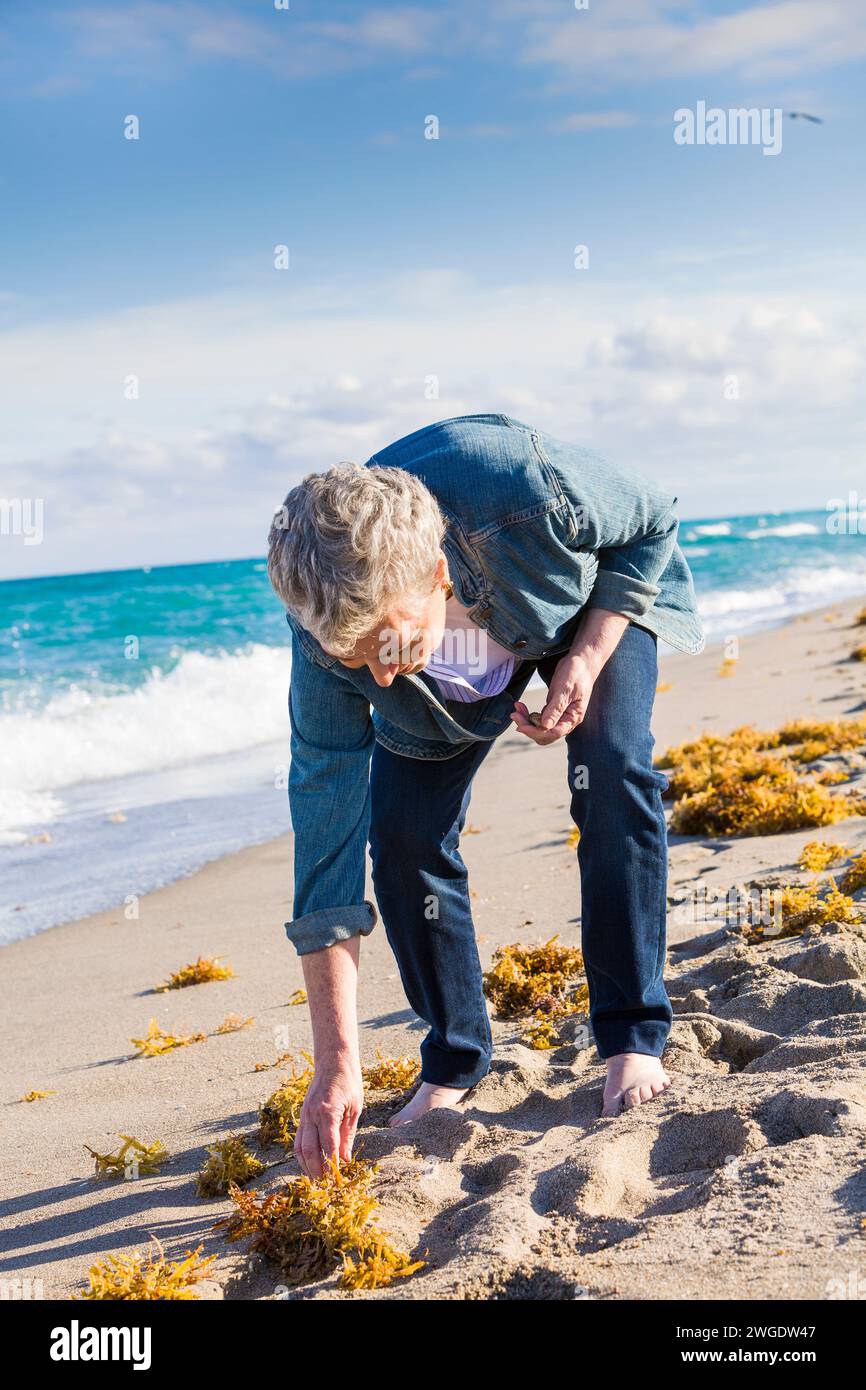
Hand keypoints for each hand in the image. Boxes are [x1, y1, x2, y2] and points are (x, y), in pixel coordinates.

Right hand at [294, 1056, 363, 1178]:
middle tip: (326, 1186)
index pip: (328, 1145)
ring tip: (316, 1180)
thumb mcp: (355, 1107)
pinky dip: (302, 1155)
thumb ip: (347, 1134)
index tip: (338, 1179)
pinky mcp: (302, 1116)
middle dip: (317, 1170)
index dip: (332, 1164)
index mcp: (328, 1111)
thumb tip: (344, 1159)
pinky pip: (298, 1139)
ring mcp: (304, 1115)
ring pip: (299, 1147)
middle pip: (310, 1150)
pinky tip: (309, 1164)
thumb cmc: (348, 1082)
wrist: (333, 1062)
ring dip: (306, 1166)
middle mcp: (312, 1115)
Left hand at [510, 651, 596, 744]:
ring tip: (517, 707)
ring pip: (540, 727)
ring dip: (526, 720)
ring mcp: (559, 715)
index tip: (520, 725)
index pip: (552, 733)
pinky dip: (528, 714)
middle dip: (528, 727)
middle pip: (544, 734)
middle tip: (514, 714)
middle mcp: (566, 720)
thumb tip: (545, 726)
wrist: (582, 662)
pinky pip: (539, 718)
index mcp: (572, 718)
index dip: (534, 732)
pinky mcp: (553, 708)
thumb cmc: (576, 673)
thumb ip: (556, 708)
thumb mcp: (565, 690)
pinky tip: (521, 706)